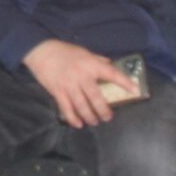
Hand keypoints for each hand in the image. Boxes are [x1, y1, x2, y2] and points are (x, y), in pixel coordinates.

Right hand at [22, 39, 142, 128]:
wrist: (41, 51)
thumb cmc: (64, 51)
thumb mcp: (84, 52)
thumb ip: (98, 60)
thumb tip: (110, 66)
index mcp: (91, 65)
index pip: (112, 74)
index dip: (124, 82)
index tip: (135, 90)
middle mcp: (82, 76)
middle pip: (96, 98)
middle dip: (103, 110)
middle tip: (108, 117)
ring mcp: (69, 86)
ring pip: (82, 106)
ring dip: (90, 117)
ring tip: (95, 122)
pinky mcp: (58, 92)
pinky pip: (67, 109)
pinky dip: (73, 118)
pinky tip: (78, 124)